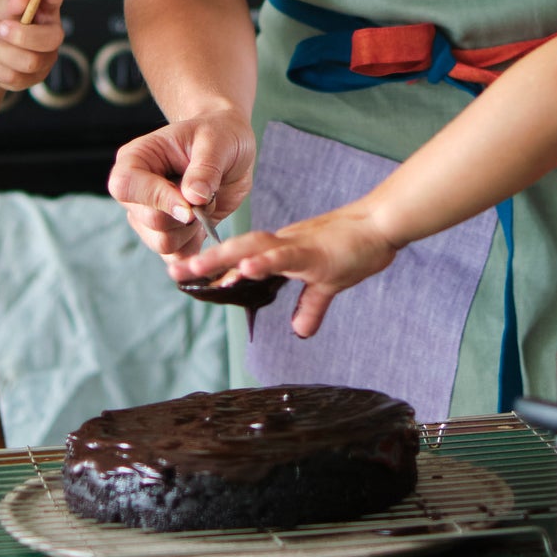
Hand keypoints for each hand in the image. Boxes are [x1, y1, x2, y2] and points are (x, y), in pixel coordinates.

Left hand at [0, 0, 64, 94]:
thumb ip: (9, 1)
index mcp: (45, 10)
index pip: (55, 0)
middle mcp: (51, 34)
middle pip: (49, 40)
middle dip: (19, 36)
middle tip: (1, 28)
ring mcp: (45, 58)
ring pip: (30, 62)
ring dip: (3, 52)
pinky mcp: (34, 78)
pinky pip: (15, 77)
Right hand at [108, 114, 254, 258]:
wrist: (229, 151)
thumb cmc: (218, 136)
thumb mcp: (217, 142)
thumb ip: (204, 168)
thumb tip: (193, 198)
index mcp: (135, 159)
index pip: (125, 186)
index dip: (157, 198)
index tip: (191, 204)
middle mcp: (136, 192)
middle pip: (150, 220)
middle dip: (186, 214)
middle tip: (207, 193)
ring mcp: (148, 217)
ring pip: (163, 242)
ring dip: (194, 229)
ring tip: (206, 203)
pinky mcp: (167, 235)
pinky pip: (176, 256)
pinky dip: (196, 244)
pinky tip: (206, 222)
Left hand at [170, 202, 399, 336]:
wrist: (383, 225)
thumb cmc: (357, 249)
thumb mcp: (329, 285)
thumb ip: (311, 307)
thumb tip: (300, 331)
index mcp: (284, 252)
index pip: (243, 260)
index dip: (216, 269)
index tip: (187, 275)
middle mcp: (283, 244)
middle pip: (237, 250)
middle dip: (206, 261)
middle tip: (174, 270)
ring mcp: (297, 247)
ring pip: (253, 247)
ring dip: (223, 258)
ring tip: (195, 267)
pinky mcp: (314, 253)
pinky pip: (285, 257)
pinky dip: (265, 263)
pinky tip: (245, 269)